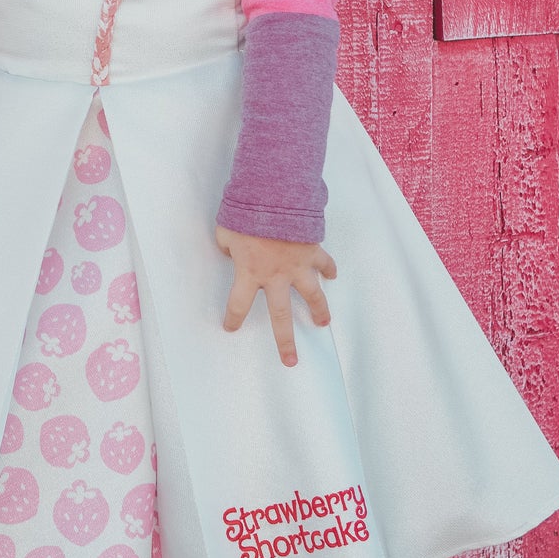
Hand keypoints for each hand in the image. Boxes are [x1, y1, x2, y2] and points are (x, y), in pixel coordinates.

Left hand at [215, 227, 336, 367]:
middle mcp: (275, 276)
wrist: (274, 196)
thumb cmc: (245, 213)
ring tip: (323, 323)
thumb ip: (227, 247)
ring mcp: (297, 265)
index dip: (234, 318)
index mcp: (249, 272)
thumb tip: (229, 251)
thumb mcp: (225, 232)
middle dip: (285, 341)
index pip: (238, 304)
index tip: (230, 328)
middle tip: (290, 360)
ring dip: (319, 310)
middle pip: (280, 315)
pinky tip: (333, 276)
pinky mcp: (312, 251)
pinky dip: (330, 268)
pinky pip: (324, 262)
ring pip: (312, 295)